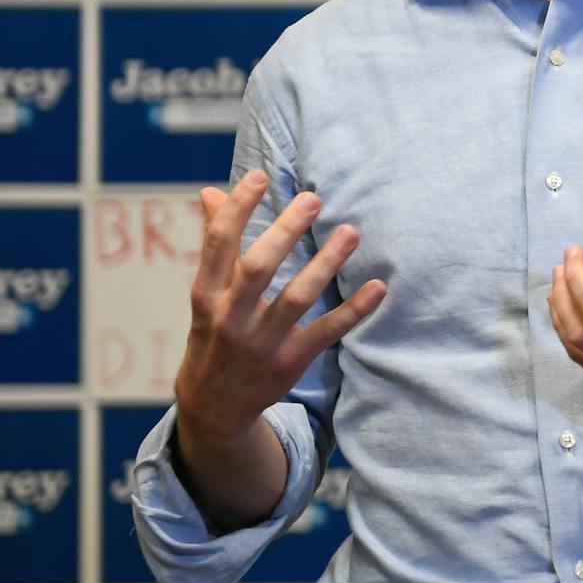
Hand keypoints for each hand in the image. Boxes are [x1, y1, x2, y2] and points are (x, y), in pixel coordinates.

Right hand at [174, 170, 386, 448]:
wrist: (213, 407)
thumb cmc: (213, 335)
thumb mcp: (205, 294)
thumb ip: (214, 243)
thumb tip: (212, 192)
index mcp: (206, 294)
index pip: (218, 243)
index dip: (238, 208)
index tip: (261, 176)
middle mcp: (230, 317)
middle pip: (258, 267)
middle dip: (285, 231)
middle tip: (314, 199)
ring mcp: (261, 342)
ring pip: (297, 297)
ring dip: (326, 263)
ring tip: (350, 233)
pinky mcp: (291, 361)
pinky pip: (327, 331)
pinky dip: (354, 310)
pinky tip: (377, 287)